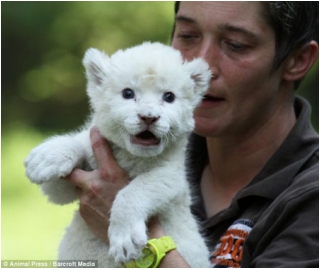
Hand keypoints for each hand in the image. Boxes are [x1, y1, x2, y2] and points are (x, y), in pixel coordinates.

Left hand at [64, 126, 128, 242]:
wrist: (133, 233)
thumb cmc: (138, 206)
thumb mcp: (132, 184)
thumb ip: (116, 174)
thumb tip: (109, 167)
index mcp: (110, 173)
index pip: (100, 148)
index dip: (95, 136)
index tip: (93, 129)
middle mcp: (94, 184)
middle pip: (72, 172)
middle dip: (69, 170)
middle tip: (69, 170)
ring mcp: (86, 199)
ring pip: (81, 190)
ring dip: (87, 191)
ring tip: (102, 199)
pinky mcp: (83, 213)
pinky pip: (83, 204)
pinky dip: (90, 204)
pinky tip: (101, 210)